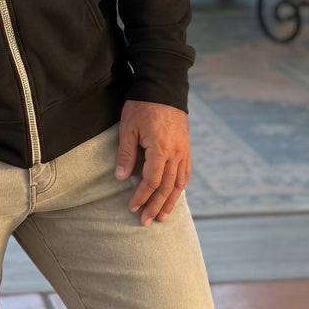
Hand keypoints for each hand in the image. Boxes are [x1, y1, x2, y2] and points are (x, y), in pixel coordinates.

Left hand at [114, 99, 191, 225]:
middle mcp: (175, 152)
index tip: (132, 207)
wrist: (163, 87)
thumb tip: (122, 179)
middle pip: (166, 186)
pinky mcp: (186, 146)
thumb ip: (126, 154)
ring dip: (170, 202)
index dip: (141, 196)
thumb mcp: (128, 127)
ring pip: (178, 183)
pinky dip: (180, 187)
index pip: (151, 181)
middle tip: (146, 221)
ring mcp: (183, 150)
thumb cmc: (142, 105)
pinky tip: (175, 195)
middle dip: (155, 206)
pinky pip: (186, 172)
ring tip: (162, 217)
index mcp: (160, 148)